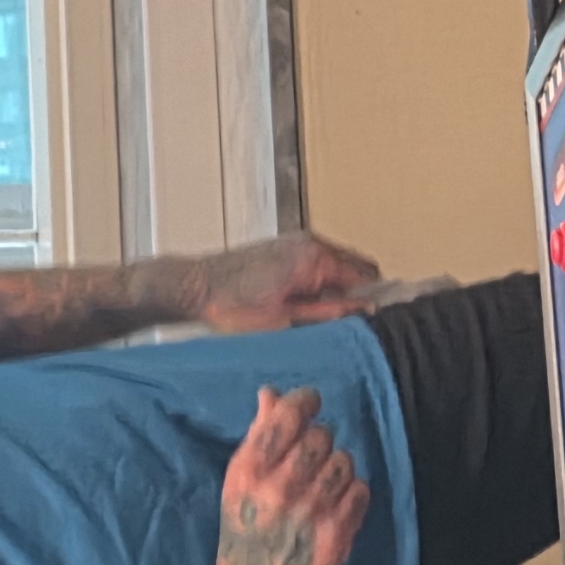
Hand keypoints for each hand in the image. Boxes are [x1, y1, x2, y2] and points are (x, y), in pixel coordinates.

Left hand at [176, 232, 383, 333]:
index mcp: (316, 257)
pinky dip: (318, 281)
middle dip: (355, 294)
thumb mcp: (286, 320)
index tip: (369, 323)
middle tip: (342, 324)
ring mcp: (296, 241)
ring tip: (317, 316)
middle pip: (356, 268)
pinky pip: (317, 262)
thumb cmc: (233, 307)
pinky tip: (300, 304)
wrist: (193, 286)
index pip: (367, 275)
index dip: (371, 300)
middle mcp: (311, 241)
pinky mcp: (283, 246)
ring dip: (335, 288)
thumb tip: (368, 311)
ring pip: (336, 265)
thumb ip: (330, 313)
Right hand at [207, 387, 368, 564]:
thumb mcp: (239, 483)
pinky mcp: (338, 534)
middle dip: (319, 443)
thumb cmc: (244, 533)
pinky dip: (352, 496)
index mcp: (250, 470)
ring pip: (345, 461)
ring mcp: (312, 511)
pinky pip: (361, 491)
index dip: (305, 402)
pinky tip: (333, 509)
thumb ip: (260, 435)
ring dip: (337, 470)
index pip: (289, 414)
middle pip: (322, 436)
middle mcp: (280, 487)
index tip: (308, 406)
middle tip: (309, 462)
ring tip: (321, 489)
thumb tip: (271, 393)